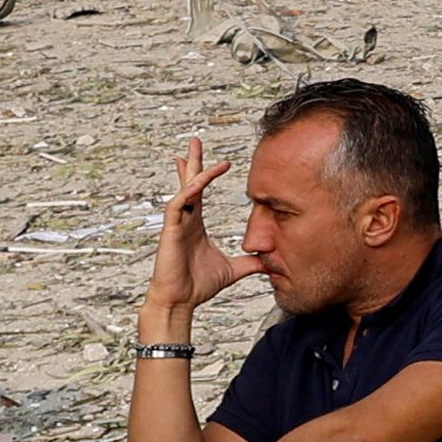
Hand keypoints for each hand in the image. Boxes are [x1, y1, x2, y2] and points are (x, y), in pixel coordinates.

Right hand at [145, 134, 238, 321]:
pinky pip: (177, 204)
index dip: (206, 174)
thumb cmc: (198, 285)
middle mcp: (186, 219)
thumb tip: (270, 261)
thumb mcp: (232, 269)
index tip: (218, 160)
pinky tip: (197, 181)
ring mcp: (177, 224)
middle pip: (189, 183)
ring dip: (191, 170)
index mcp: (196, 224)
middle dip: (192, 161)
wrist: (181, 301)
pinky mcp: (170, 231)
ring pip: (184, 189)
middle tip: (195, 141)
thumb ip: (250, 262)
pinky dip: (188, 191)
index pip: (200, 193)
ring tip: (195, 150)